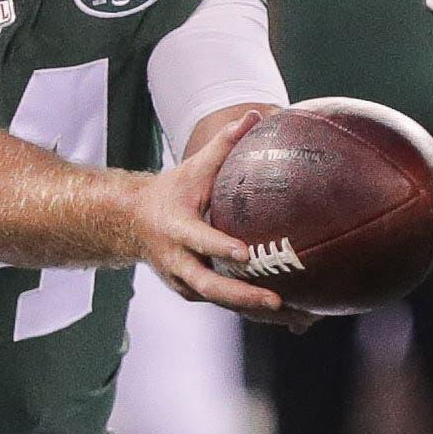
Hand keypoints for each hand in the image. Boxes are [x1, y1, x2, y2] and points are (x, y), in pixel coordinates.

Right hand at [136, 107, 305, 326]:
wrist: (133, 225)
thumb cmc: (173, 192)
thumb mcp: (193, 168)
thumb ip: (223, 145)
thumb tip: (254, 115)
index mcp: (176, 230)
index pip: (198, 240)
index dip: (219, 247)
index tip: (245, 253)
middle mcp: (178, 262)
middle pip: (210, 287)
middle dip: (243, 296)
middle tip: (277, 301)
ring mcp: (186, 283)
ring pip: (223, 302)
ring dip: (258, 312)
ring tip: (299, 317)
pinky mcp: (196, 293)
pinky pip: (228, 305)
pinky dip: (257, 313)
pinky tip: (295, 318)